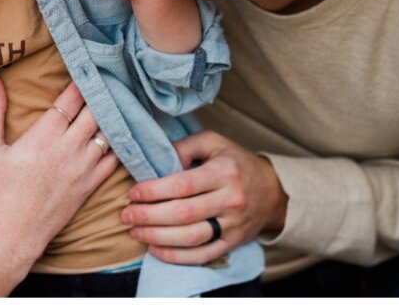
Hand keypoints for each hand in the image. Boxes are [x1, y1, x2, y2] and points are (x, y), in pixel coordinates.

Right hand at [0, 78, 118, 268]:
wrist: (10, 239)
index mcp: (43, 138)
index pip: (70, 100)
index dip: (80, 81)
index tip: (84, 67)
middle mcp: (68, 151)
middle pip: (94, 112)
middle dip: (99, 94)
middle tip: (105, 78)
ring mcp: (82, 170)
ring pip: (107, 134)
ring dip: (110, 116)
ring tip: (114, 101)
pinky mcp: (89, 187)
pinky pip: (113, 159)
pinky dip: (117, 144)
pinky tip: (118, 134)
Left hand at [121, 131, 287, 264]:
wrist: (272, 190)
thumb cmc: (235, 162)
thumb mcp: (213, 142)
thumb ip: (184, 146)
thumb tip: (156, 160)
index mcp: (224, 171)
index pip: (182, 184)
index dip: (153, 191)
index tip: (133, 193)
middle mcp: (231, 199)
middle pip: (183, 213)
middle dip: (149, 216)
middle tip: (126, 214)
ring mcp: (233, 224)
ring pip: (191, 237)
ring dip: (157, 237)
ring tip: (135, 231)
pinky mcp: (233, 243)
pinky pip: (203, 255)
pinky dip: (176, 256)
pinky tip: (155, 249)